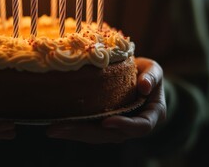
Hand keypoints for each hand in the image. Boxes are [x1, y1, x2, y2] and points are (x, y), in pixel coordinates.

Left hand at [46, 57, 165, 143]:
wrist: (141, 80)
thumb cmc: (148, 74)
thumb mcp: (155, 70)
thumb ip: (152, 76)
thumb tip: (145, 86)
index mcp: (152, 116)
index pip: (141, 126)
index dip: (124, 125)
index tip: (107, 121)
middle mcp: (133, 127)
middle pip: (112, 136)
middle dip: (87, 133)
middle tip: (62, 128)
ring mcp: (118, 129)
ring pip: (98, 136)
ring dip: (75, 133)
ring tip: (53, 129)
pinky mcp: (104, 125)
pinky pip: (90, 130)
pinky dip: (74, 128)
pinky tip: (56, 126)